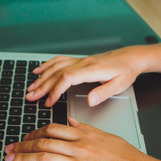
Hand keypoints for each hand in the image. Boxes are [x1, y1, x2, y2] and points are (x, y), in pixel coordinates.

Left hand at [3, 117, 160, 160]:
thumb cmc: (129, 158)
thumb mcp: (107, 137)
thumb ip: (86, 128)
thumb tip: (71, 121)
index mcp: (85, 135)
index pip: (53, 129)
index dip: (35, 132)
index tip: (26, 136)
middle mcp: (79, 147)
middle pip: (43, 142)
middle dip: (22, 145)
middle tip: (10, 149)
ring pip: (44, 157)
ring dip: (23, 159)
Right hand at [25, 46, 143, 106]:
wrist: (130, 58)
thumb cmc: (126, 71)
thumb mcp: (120, 85)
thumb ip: (104, 93)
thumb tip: (89, 100)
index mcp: (92, 70)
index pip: (67, 78)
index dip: (55, 90)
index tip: (48, 102)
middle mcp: (83, 63)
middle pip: (57, 73)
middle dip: (42, 86)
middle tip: (30, 97)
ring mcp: (80, 61)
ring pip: (56, 67)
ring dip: (42, 78)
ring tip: (30, 88)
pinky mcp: (80, 61)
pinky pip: (59, 61)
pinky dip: (47, 66)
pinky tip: (39, 71)